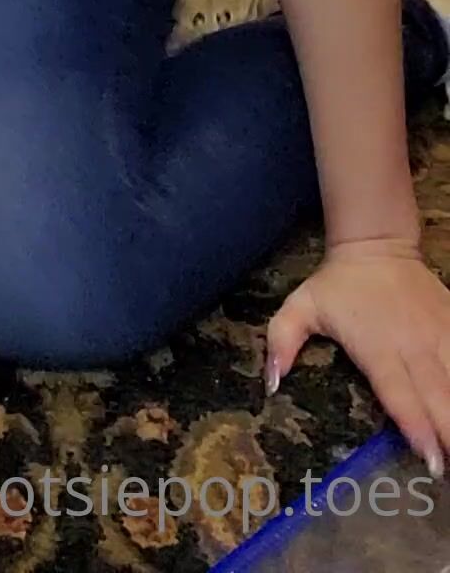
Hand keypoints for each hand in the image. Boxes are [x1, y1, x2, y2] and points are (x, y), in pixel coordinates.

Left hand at [266, 239, 449, 479]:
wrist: (377, 242)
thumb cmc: (338, 283)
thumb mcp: (301, 305)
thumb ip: (282, 341)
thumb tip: (271, 384)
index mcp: (377, 345)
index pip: (399, 392)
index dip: (416, 426)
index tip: (431, 460)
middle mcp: (413, 344)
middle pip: (438, 396)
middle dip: (449, 434)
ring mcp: (438, 335)